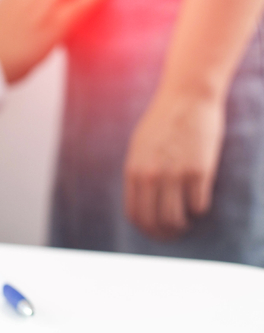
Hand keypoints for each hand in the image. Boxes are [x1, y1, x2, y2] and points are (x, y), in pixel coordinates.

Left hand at [124, 90, 224, 239]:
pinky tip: (199, 202)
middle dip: (164, 234)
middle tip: (174, 234)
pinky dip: (199, 209)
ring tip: (186, 222)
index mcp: (134, 170)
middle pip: (154, 221)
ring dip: (182, 227)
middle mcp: (151, 175)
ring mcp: (174, 174)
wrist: (186, 98)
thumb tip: (142, 198)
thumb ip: (139, 171)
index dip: (146, 229)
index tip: (156, 232)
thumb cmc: (164, 120)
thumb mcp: (140, 146)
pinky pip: (198, 206)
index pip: (134, 214)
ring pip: (175, 219)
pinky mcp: (199, 171)